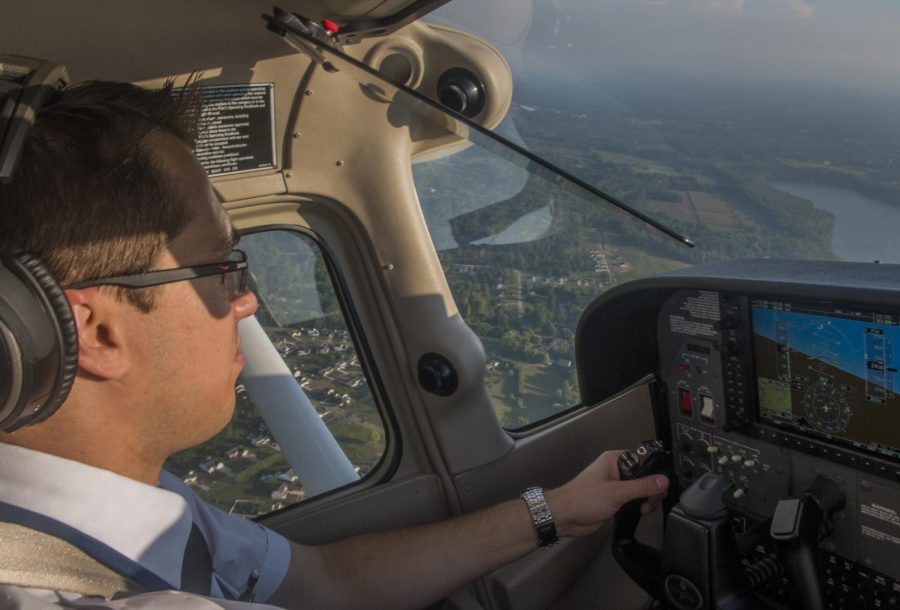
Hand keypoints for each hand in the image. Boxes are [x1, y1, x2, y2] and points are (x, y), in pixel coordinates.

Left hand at [546, 450, 668, 538]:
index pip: (642, 459)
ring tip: (645, 507)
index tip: (661, 483)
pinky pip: (634, 500)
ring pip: (640, 489)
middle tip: (653, 499)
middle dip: (651, 489)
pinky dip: (640, 506)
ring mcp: (615, 486)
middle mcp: (615, 471)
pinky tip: (640, 511)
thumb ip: (641, 486)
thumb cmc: (581, 499)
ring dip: (647, 499)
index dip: (654, 471)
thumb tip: (662, 481)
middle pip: (644, 476)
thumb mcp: (616, 492)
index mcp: (614, 460)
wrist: (565, 517)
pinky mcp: (615, 500)